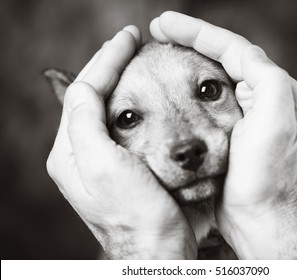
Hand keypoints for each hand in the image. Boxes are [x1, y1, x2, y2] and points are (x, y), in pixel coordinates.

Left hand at [46, 26, 196, 258]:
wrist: (158, 250)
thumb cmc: (135, 214)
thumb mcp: (102, 166)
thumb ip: (85, 123)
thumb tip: (82, 84)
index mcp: (70, 151)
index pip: (84, 90)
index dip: (106, 60)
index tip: (129, 37)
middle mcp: (82, 153)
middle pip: (92, 96)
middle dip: (110, 66)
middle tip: (131, 43)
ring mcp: (103, 159)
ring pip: (109, 108)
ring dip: (121, 81)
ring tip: (136, 60)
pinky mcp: (125, 166)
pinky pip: (125, 124)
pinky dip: (135, 102)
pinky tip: (146, 94)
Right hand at [150, 11, 296, 258]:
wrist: (257, 215)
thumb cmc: (265, 174)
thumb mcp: (275, 119)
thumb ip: (264, 77)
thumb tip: (240, 52)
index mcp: (270, 87)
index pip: (230, 47)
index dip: (195, 31)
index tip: (163, 24)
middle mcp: (258, 96)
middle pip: (220, 56)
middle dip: (189, 40)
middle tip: (159, 31)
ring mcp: (241, 113)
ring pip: (209, 76)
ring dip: (186, 60)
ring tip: (161, 51)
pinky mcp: (226, 131)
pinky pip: (202, 100)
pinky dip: (184, 87)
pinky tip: (168, 85)